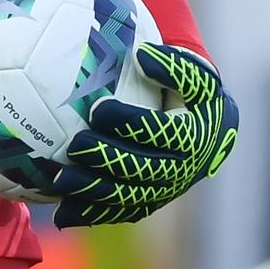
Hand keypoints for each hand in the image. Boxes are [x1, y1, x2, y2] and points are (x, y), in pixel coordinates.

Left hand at [51, 44, 238, 228]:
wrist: (209, 133)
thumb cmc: (192, 95)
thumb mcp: (194, 75)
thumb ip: (172, 65)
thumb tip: (141, 55)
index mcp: (194, 137)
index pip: (160, 132)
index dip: (129, 122)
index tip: (98, 108)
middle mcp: (182, 170)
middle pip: (141, 168)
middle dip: (106, 158)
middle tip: (76, 145)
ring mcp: (164, 192)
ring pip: (127, 196)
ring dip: (93, 189)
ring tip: (60, 178)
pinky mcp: (149, 204)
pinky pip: (119, 212)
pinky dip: (92, 213)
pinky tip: (63, 212)